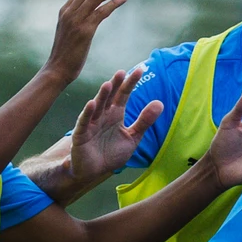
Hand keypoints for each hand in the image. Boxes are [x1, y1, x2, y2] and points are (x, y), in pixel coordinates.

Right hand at [43, 0, 130, 87]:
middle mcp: (69, 12)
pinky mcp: (85, 31)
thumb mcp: (68, 32)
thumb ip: (76, 20)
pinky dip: (114, 2)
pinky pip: (102, 11)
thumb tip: (90, 14)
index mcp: (64, 11)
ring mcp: (76, 21)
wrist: (57, 70)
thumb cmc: (65, 54)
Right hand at [69, 68, 164, 185]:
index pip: (123, 95)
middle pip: (110, 97)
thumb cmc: (111, 154)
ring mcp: (91, 124)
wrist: (94, 172)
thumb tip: (160, 103)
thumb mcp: (132, 138)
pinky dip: (87, 113)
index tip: (141, 70)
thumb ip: (144, 121)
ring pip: (97, 107)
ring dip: (102, 96)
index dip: (131, 83)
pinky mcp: (81, 135)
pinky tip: (92, 104)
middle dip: (115, 85)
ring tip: (108, 84)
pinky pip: (84, 122)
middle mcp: (103, 116)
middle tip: (122, 72)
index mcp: (115, 115)